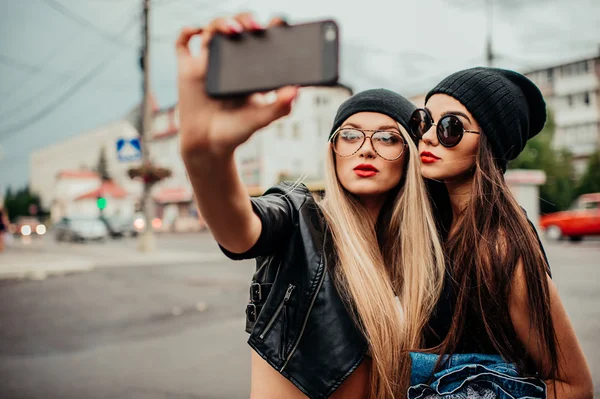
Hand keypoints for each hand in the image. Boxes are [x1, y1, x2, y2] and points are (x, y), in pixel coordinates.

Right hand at [176, 13, 297, 157]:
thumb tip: (296, 91)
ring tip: (235, 30)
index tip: (279, 23)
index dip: (270, 27)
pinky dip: (187, 32)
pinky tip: (197, 31)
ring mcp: (208, 62)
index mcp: (251, 67)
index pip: (261, 38)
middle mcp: (230, 60)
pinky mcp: (188, 68)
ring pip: (213, 30)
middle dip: (247, 18)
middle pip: (238, 27)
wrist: (209, 145)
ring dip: (223, 22)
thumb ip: (279, 107)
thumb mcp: (261, 119)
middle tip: (258, 26)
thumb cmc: (236, 131)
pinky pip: (183, 43)